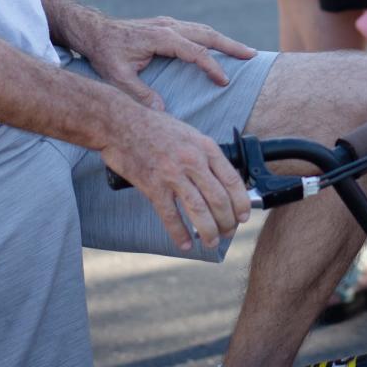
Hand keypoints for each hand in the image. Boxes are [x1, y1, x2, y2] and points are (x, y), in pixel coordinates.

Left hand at [80, 15, 255, 111]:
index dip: (211, 67)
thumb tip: (162, 112)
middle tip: (252, 55)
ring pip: (203, 30)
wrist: (93, 30)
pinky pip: (195, 30)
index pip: (195, 52)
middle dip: (231, 45)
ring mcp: (168, 24)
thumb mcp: (118, 76)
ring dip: (223, 40)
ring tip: (242, 51)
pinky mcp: (166, 26)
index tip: (224, 81)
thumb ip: (139, 94)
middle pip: (208, 35)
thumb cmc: (105, 52)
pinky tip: (216, 46)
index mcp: (162, 37)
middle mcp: (169, 27)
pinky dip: (210, 38)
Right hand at [102, 105, 250, 250]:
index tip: (244, 216)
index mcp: (205, 147)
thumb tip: (221, 180)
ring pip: (199, 210)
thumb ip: (205, 155)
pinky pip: (170, 215)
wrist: (122, 123)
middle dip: (227, 222)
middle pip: (219, 199)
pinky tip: (185, 243)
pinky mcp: (153, 186)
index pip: (232, 180)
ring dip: (209, 231)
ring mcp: (173, 174)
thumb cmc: (156, 127)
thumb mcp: (190, 134)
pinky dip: (179, 233)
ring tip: (212, 242)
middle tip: (228, 232)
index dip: (241, 202)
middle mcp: (193, 161)